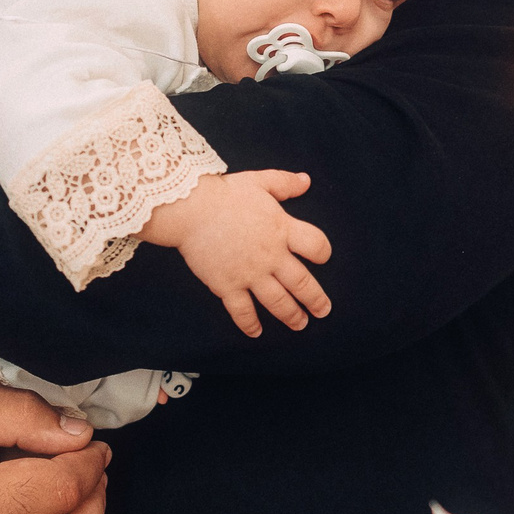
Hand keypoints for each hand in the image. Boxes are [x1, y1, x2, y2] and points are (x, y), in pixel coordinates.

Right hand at [140, 170, 332, 336]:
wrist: (190, 208)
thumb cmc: (224, 193)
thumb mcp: (260, 181)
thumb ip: (285, 183)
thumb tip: (306, 181)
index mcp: (282, 229)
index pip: (316, 245)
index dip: (323, 252)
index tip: (323, 258)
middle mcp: (271, 256)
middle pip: (302, 283)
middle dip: (316, 300)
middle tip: (324, 311)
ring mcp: (250, 274)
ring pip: (278, 302)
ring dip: (292, 316)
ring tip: (301, 325)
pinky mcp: (228, 286)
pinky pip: (242, 311)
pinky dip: (250, 324)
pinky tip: (256, 332)